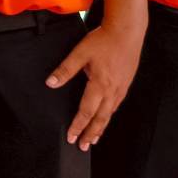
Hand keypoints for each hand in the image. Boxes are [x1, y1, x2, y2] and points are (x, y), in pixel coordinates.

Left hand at [46, 22, 144, 150]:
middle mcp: (112, 90)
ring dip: (100, 127)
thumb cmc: (103, 41)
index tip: (71, 137)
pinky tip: (105, 117)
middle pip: (101, 118)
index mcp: (100, 84)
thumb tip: (50, 83)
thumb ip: (65, 69)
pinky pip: (116, 105)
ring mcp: (121, 88)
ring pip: (110, 114)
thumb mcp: (79, 53)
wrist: (127, 32)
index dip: (78, 126)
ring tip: (93, 138)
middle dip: (91, 134)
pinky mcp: (125, 84)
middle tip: (82, 146)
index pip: (86, 111)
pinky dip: (108, 115)